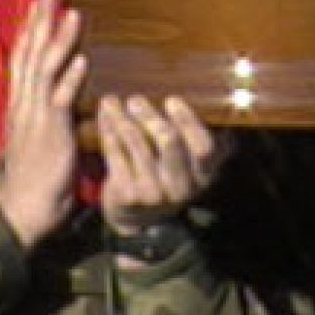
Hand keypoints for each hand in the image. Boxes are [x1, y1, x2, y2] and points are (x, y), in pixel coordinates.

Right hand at [0, 0, 86, 249]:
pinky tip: (82, 59)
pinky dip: (70, 79)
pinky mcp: (49, 134)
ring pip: (44, 70)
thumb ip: (47, 110)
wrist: (20, 214)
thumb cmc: (34, 178)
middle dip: (40, 20)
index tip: (39, 1)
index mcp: (21, 104)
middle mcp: (23, 105)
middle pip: (30, 53)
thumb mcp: (40, 135)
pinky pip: (59, 101)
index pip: (25, 58)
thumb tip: (60, 90)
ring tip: (72, 12)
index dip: (31, 28)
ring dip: (59, 40)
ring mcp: (34, 118)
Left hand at [97, 94, 224, 237]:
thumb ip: (197, 138)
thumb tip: (210, 98)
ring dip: (122, 119)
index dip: (187, 121)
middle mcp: (182, 187)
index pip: (203, 146)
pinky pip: (115, 154)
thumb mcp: (190, 164)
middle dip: (150, 117)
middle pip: (169, 141)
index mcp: (204, 175)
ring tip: (112, 101)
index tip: (171, 100)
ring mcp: (154, 193)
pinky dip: (108, 131)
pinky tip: (104, 116)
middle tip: (135, 100)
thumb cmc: (167, 174)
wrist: (138, 216)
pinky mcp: (128, 195)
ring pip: (137, 144)